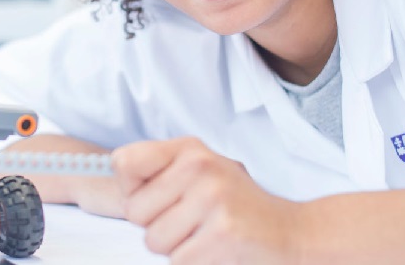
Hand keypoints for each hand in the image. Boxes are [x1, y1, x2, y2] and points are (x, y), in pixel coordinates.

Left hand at [111, 137, 299, 264]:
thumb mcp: (202, 174)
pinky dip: (194, 262)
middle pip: (134, 212)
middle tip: (191, 221)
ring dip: (176, 247)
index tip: (155, 197)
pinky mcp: (222, 233)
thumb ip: (161, 172)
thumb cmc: (237, 207)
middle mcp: (200, 167)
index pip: (125, 162)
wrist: (291, 233)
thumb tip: (113, 168)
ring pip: (154, 241)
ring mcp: (212, 198)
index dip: (131, 190)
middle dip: (156, 226)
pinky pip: (178, 260)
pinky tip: (217, 249)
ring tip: (206, 234)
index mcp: (190, 150)